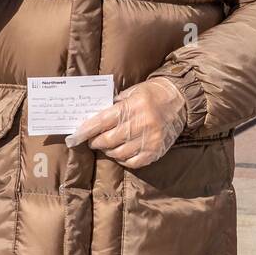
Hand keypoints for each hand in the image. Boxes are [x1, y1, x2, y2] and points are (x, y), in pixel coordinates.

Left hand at [66, 78, 187, 167]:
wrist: (181, 100)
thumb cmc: (152, 94)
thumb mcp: (133, 92)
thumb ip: (114, 105)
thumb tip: (93, 120)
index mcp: (133, 106)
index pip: (102, 121)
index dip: (86, 130)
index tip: (75, 137)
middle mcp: (142, 123)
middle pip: (108, 140)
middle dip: (96, 141)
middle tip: (93, 140)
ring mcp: (150, 139)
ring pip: (119, 153)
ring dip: (109, 151)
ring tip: (108, 145)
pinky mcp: (156, 150)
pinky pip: (133, 162)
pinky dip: (123, 159)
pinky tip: (121, 153)